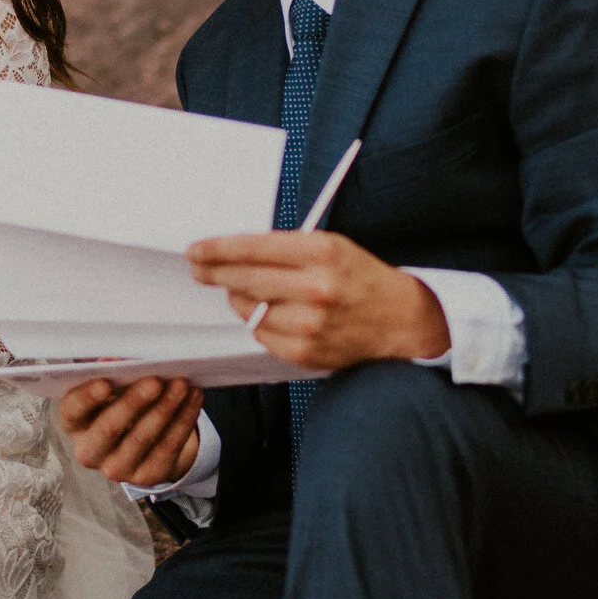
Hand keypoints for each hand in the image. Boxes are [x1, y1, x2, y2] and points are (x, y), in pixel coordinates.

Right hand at [58, 377, 203, 485]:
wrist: (145, 442)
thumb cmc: (123, 404)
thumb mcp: (114, 388)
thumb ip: (114, 372)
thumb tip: (120, 360)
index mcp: (76, 424)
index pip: (72, 411)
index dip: (88, 397)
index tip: (106, 383)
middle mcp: (90, 451)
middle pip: (109, 428)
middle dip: (134, 401)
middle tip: (156, 381)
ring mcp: (117, 468)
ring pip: (142, 438)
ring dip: (165, 408)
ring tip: (182, 385)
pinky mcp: (146, 476)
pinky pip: (168, 447)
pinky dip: (183, 420)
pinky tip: (192, 398)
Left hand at [187, 231, 447, 370]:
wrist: (402, 320)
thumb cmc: (360, 278)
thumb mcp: (330, 246)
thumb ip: (285, 249)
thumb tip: (232, 255)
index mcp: (322, 252)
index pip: (254, 248)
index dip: (218, 249)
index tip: (196, 249)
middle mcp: (315, 288)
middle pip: (244, 280)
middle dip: (214, 273)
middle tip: (199, 268)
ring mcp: (310, 324)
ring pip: (248, 310)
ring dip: (240, 300)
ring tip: (249, 292)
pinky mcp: (306, 352)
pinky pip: (262, 336)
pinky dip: (259, 324)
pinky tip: (273, 315)